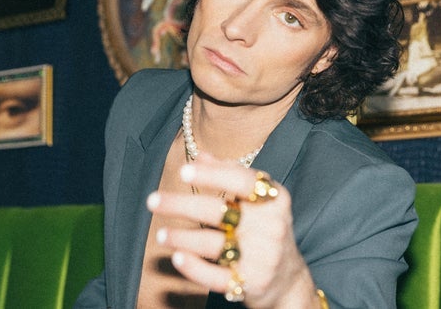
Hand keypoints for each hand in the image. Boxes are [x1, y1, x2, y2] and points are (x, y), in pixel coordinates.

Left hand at [146, 152, 320, 307]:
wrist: (287, 278)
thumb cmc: (264, 227)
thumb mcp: (256, 199)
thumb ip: (229, 174)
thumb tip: (200, 155)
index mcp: (273, 199)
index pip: (242, 181)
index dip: (212, 175)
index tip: (183, 171)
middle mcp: (271, 227)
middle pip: (220, 212)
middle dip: (182, 206)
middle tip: (152, 200)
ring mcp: (262, 257)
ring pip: (214, 245)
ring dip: (182, 238)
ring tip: (160, 234)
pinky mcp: (251, 284)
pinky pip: (217, 276)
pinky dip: (194, 267)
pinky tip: (176, 257)